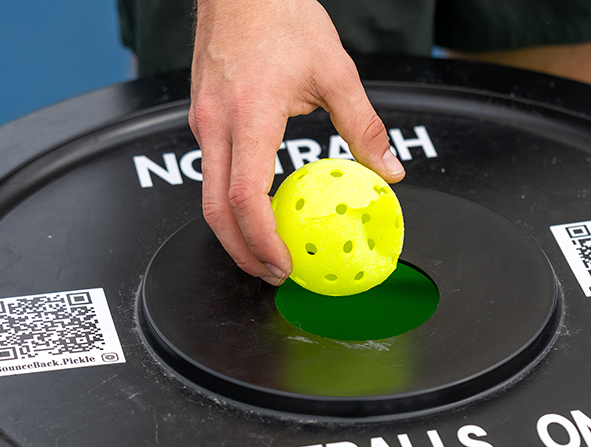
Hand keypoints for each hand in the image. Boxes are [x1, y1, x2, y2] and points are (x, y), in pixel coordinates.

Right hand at [190, 0, 405, 284]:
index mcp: (249, 114)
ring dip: (235, 234)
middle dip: (243, 253)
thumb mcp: (335, 69)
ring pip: (208, 197)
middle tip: (274, 276)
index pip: (246, 197)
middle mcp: (216, 123)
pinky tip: (259, 214)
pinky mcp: (201, 119)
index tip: (284, 264)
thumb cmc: (280, 12)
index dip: (263, 241)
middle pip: (216, 211)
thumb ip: (363, 126)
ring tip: (267, 254)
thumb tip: (389, 170)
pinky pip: (211, 175)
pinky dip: (231, 205)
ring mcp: (202, 122)